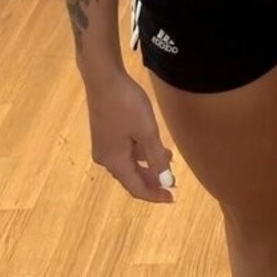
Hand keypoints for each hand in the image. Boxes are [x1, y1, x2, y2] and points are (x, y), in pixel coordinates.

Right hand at [85, 71, 175, 203]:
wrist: (104, 79)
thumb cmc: (127, 105)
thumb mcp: (147, 131)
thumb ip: (156, 157)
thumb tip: (165, 181)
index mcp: (115, 161)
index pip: (136, 187)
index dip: (154, 195)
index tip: (172, 197)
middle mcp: (106, 158)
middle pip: (131, 177)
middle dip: (153, 180)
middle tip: (173, 181)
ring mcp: (104, 146)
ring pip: (129, 163)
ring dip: (148, 164)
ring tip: (169, 159)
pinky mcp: (105, 133)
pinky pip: (125, 151)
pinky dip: (140, 152)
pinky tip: (152, 144)